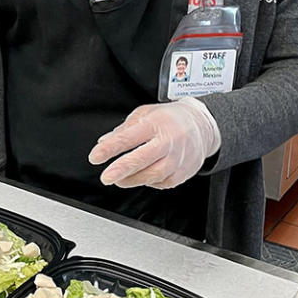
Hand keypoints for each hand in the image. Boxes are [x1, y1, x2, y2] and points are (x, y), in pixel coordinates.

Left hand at [88, 98, 220, 188]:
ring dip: (132, 179)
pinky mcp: (183, 172)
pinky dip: (148, 182)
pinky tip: (142, 177)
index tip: (95, 156)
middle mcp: (168, 141)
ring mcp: (178, 158)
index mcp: (155, 123)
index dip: (110, 149)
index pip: (128, 137)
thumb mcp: (144, 114)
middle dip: (121, 169)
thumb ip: (123, 129)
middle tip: (106, 177)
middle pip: (142, 159)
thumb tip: (103, 143)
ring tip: (118, 179)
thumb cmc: (169, 118)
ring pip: (153, 175)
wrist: (202, 126)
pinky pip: (163, 182)